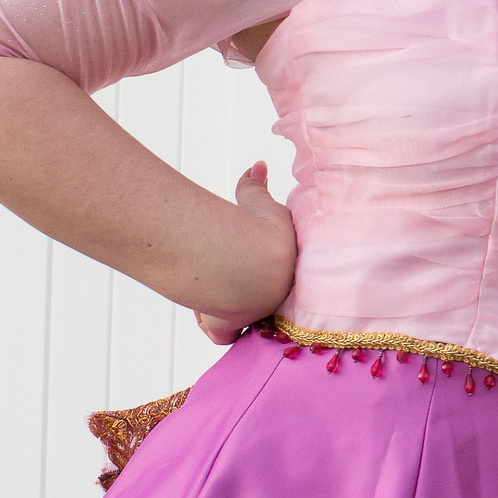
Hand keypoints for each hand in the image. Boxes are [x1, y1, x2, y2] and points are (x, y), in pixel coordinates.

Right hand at [195, 161, 294, 344]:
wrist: (241, 261)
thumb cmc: (252, 229)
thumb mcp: (257, 202)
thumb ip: (256, 186)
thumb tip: (259, 164)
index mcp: (288, 264)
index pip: (281, 269)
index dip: (268, 264)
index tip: (255, 257)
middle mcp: (276, 293)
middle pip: (263, 296)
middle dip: (253, 289)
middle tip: (237, 273)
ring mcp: (254, 313)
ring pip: (242, 315)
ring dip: (233, 307)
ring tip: (222, 287)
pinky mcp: (229, 326)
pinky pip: (223, 334)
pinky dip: (216, 327)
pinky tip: (210, 312)